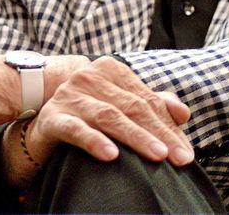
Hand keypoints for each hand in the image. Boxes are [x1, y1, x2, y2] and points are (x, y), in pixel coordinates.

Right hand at [15, 57, 192, 173]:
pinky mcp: (52, 117)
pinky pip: (76, 129)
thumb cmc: (89, 116)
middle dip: (160, 134)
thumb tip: (183, 112)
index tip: (185, 153)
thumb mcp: (120, 106)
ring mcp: (69, 95)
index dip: (168, 126)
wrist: (43, 126)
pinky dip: (95, 141)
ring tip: (157, 155)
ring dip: (136, 137)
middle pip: (132, 107)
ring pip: (109, 116)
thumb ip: (151, 105)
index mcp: (109, 70)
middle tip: (180, 158)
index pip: (146, 99)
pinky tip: (111, 154)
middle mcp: (88, 77)